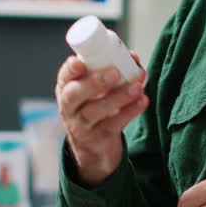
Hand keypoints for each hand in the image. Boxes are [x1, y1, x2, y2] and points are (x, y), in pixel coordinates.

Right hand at [55, 53, 147, 187]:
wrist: (93, 148)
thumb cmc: (95, 108)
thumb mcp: (95, 91)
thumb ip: (110, 71)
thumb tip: (132, 57)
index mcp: (66, 90)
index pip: (63, 77)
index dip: (69, 70)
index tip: (79, 62)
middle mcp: (70, 108)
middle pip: (74, 96)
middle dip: (94, 82)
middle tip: (115, 72)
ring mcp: (82, 126)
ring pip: (95, 112)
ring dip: (118, 97)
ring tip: (136, 86)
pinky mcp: (99, 139)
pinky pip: (114, 124)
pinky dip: (130, 111)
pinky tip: (142, 101)